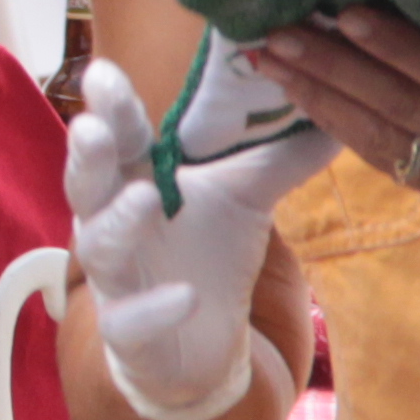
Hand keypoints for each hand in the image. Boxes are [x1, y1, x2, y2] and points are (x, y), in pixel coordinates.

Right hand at [66, 54, 335, 419]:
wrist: (200, 347)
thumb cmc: (209, 257)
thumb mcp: (245, 200)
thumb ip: (279, 157)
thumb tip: (332, 112)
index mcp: (135, 182)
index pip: (119, 138)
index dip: (109, 107)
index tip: (102, 71)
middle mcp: (114, 225)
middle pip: (87, 184)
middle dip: (87, 155)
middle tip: (91, 125)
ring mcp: (117, 280)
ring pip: (99, 248)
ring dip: (117, 223)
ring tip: (145, 198)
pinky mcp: (131, 333)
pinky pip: (130, 321)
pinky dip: (155, 308)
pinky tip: (187, 298)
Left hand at [251, 2, 419, 248]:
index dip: (391, 46)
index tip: (341, 13)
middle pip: (397, 108)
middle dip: (330, 70)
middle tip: (275, 36)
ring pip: (382, 142)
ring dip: (322, 102)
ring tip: (272, 66)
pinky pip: (392, 164)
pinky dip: (347, 132)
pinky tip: (311, 101)